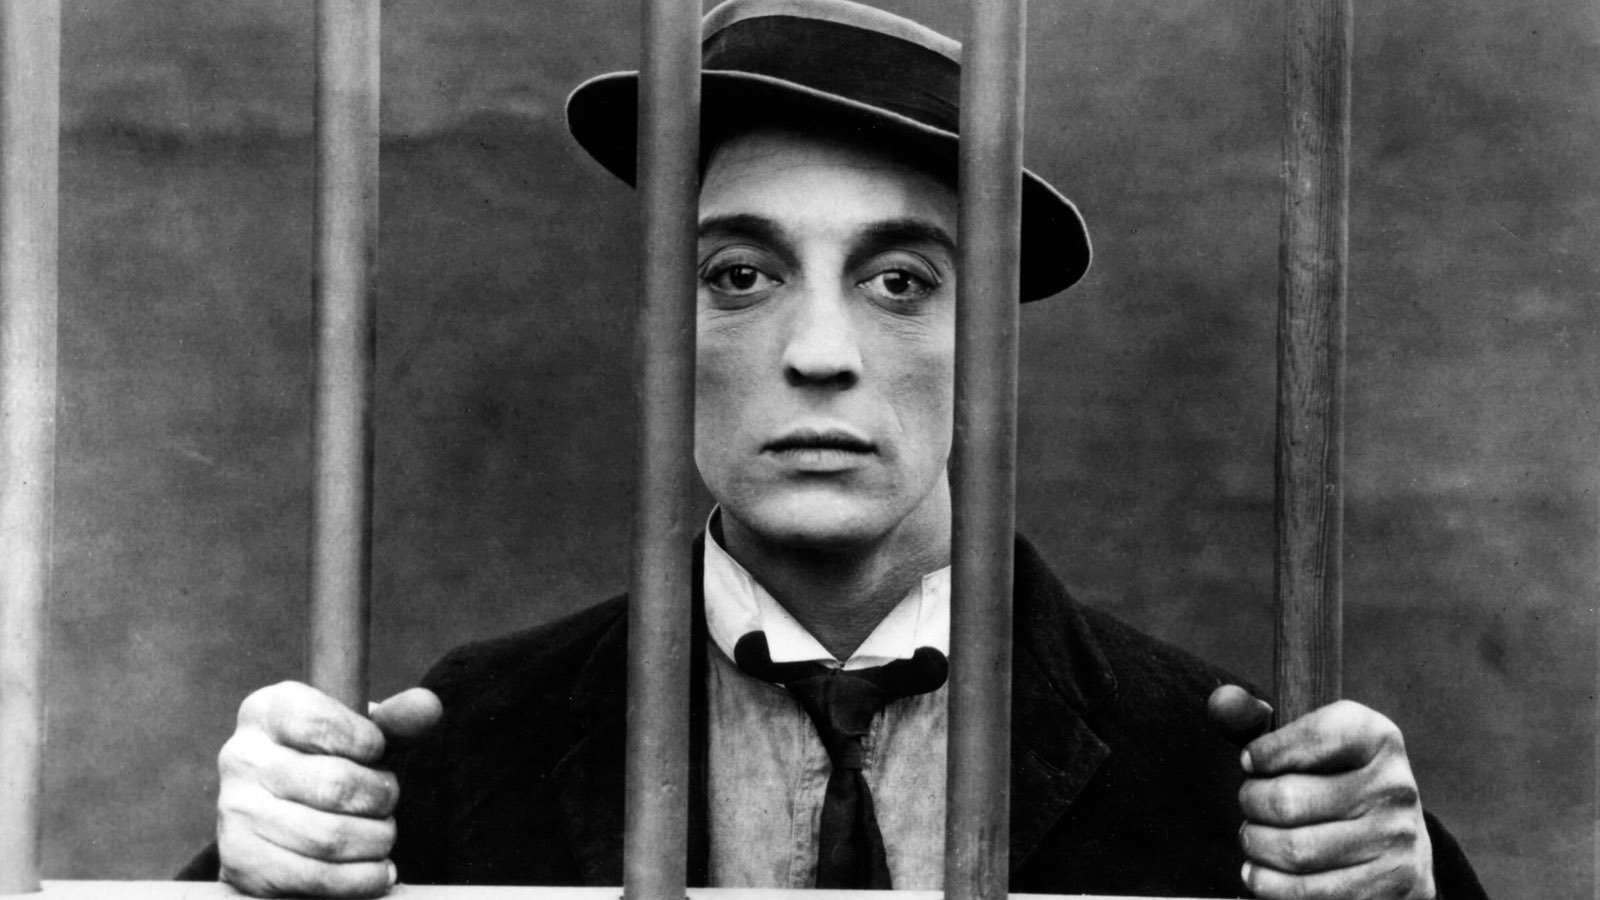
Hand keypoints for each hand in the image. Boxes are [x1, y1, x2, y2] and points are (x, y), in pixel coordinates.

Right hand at [216, 681, 442, 897]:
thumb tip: (429, 706)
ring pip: (328, 836)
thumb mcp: (358, 737)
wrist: (275, 823)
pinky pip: (315, 877)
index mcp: (268, 711)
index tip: (377, 753)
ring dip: (375, 840)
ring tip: (382, 836)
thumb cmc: (325, 766)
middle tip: (387, 802)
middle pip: (334, 784)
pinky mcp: (241, 862)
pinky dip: (361, 879)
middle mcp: (241, 757)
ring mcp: (234, 811)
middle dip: (380, 798)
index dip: (365, 743)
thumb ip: (394, 722)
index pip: (320, 723)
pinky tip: (377, 871)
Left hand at [1210, 687, 1434, 899]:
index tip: (1251, 763)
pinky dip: (1270, 885)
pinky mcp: (1391, 888)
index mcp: (1376, 737)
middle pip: (1288, 800)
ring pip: (1294, 851)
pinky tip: (1263, 872)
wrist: (1396, 845)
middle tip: (1249, 805)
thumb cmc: (1334, 784)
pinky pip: (1310, 894)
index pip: (1310, 737)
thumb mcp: (1307, 744)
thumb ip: (1256, 721)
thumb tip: (1221, 702)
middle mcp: (1394, 787)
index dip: (1265, 754)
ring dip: (1256, 847)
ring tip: (1254, 839)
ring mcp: (1397, 841)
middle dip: (1251, 804)